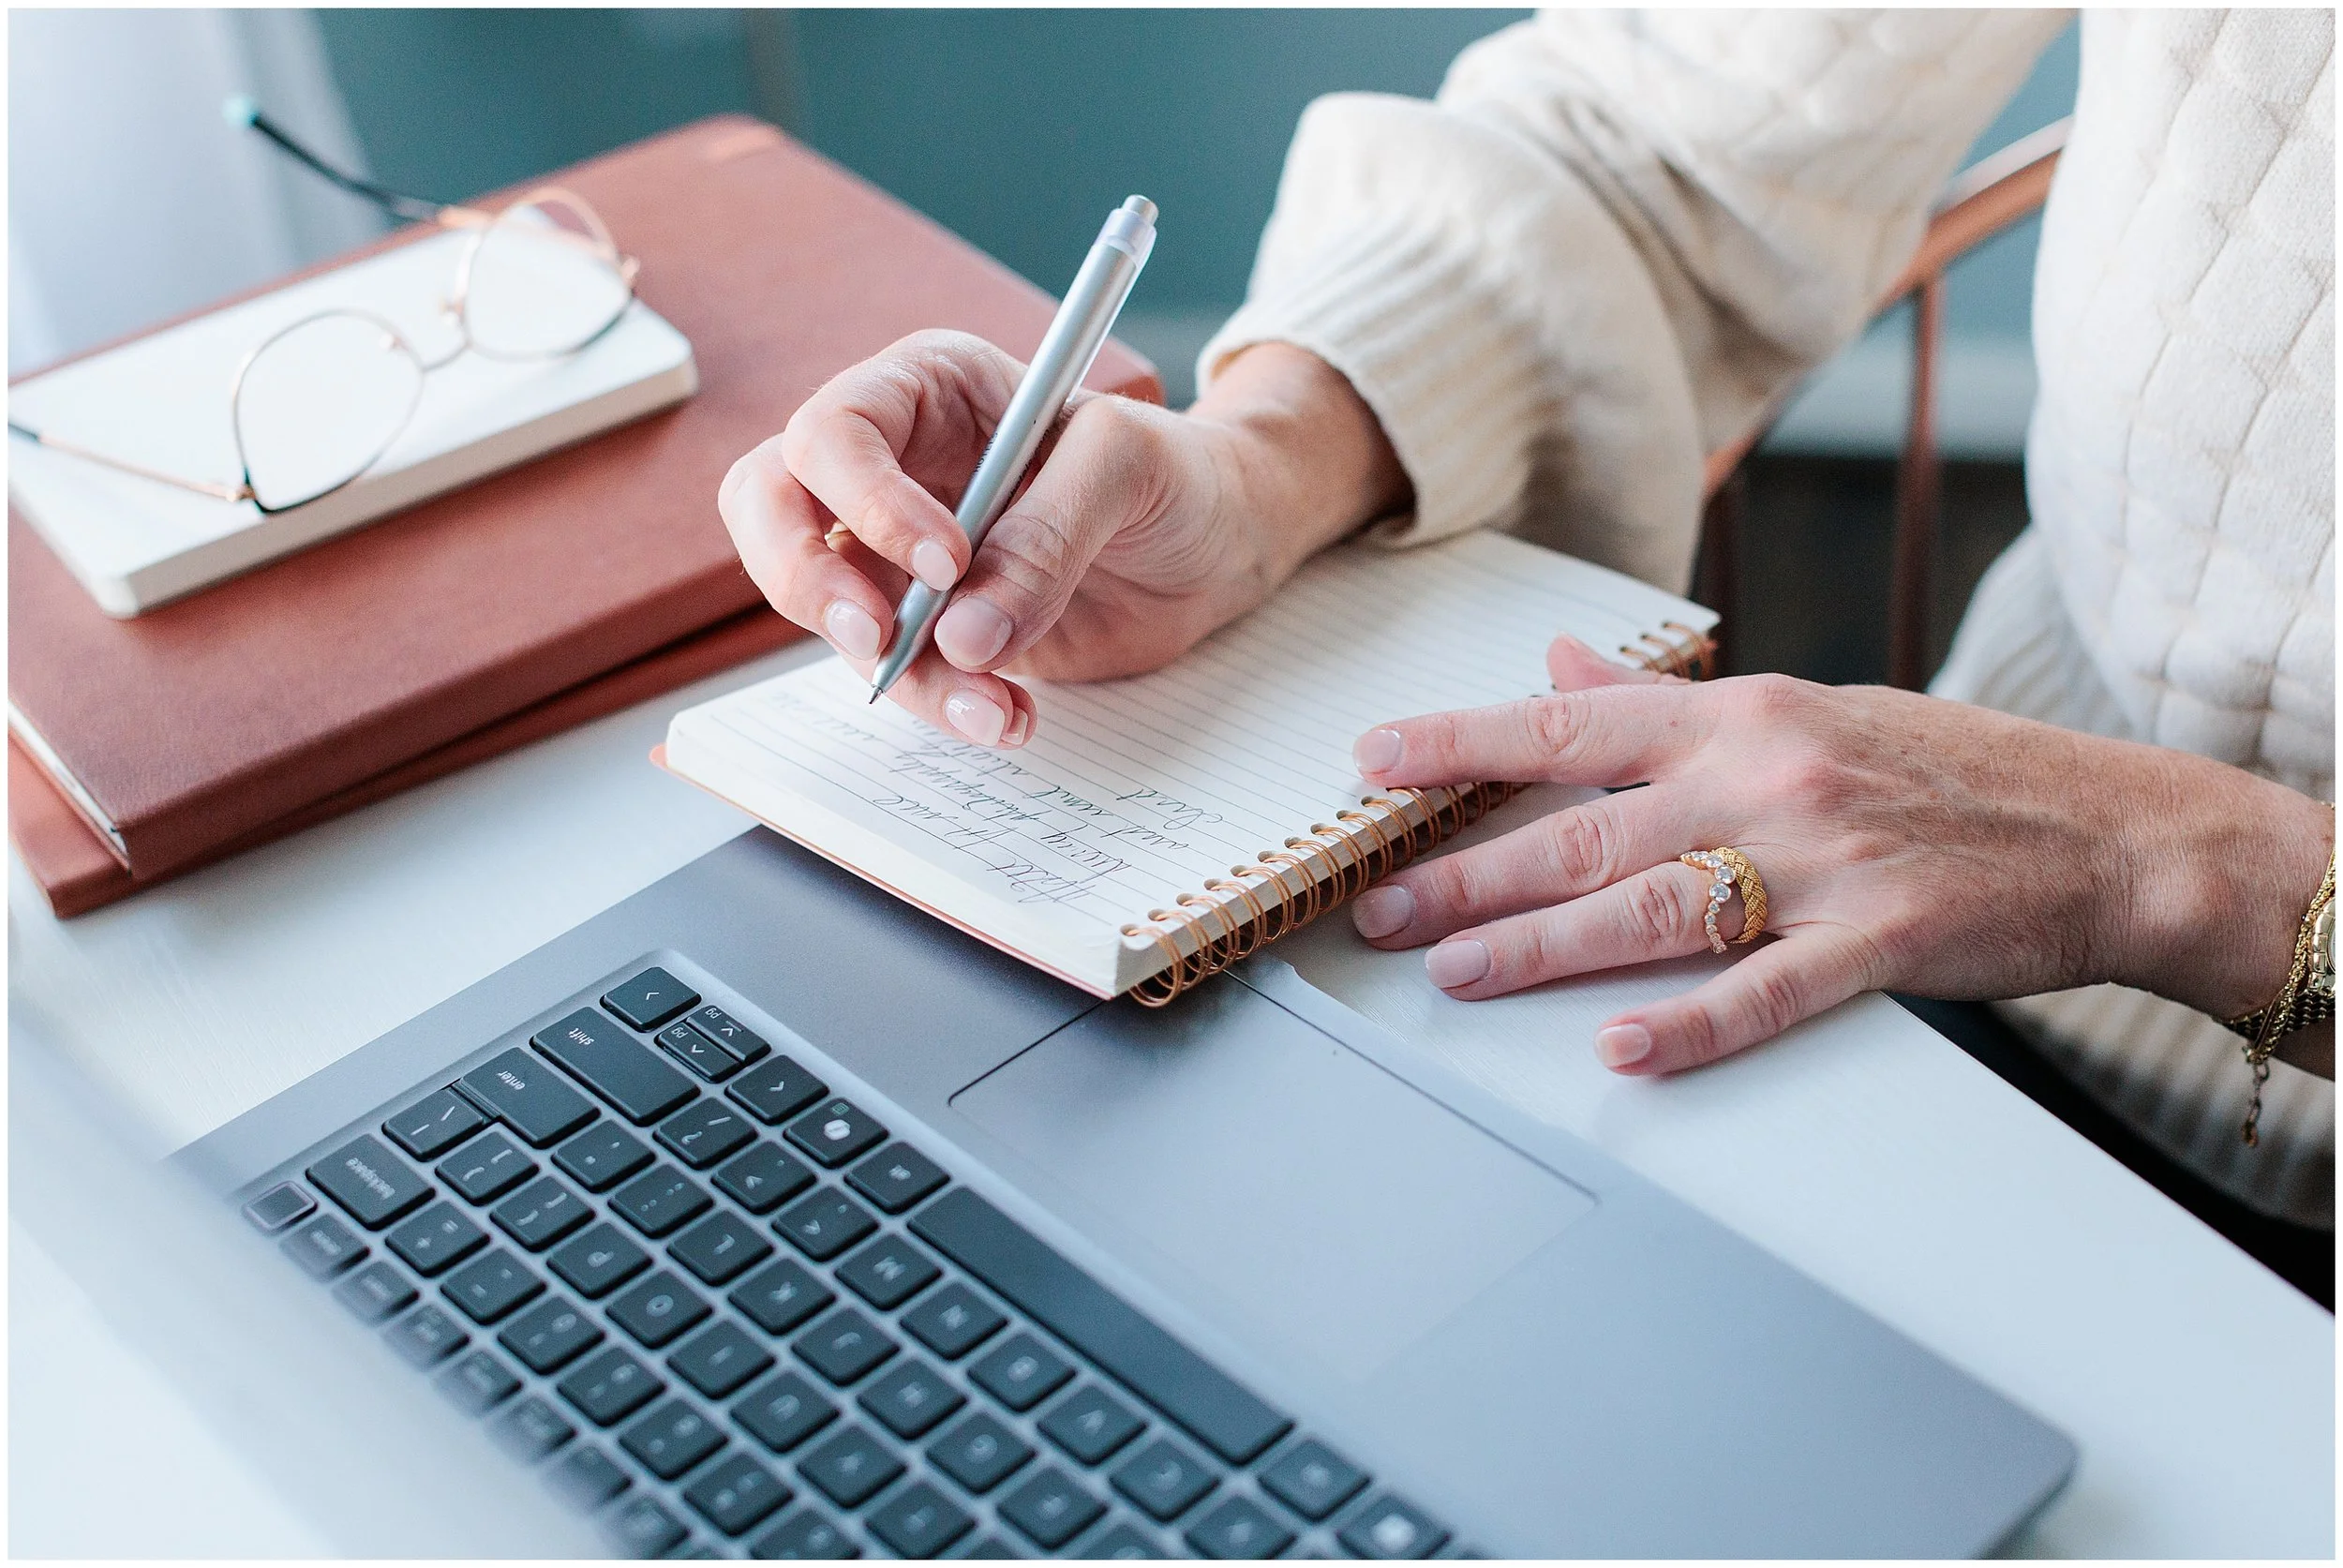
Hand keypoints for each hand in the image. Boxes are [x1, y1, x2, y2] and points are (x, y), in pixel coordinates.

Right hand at [719, 332, 1403, 745]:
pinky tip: (1009, 715)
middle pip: (772, 509)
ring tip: (997, 707)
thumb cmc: (1175, 469)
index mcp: (925, 389)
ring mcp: (897, 553)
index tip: (947, 562)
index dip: (866, 499)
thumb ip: (1049, 534)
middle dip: (807, 581)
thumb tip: (963, 633)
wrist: (1220, 545)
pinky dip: (943, 705)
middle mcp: (890, 465)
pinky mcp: (929, 627)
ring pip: (832, 611)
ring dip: (903, 673)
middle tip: (878, 638)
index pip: (834, 431)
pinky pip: (897, 672)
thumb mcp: (1128, 466)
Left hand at [1348, 635, 2335, 1076]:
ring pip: (1652, 905)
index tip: (1371, 763)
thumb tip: (1555, 672)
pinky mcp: (1883, 938)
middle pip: (1586, 828)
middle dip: (1469, 872)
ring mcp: (1823, 860)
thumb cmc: (1945, 770)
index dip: (1460, 743)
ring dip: (1543, 946)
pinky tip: (1624, 1050)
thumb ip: (1668, 708)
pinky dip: (1695, 1022)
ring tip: (1456, 974)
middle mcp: (1766, 777)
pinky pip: (1771, 989)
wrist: (2111, 828)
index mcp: (1741, 715)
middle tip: (1380, 911)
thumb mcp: (1801, 712)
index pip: (1569, 723)